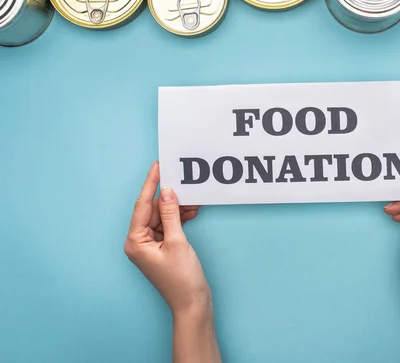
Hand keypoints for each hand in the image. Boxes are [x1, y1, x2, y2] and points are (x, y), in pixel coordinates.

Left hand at [124, 162, 209, 317]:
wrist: (192, 305)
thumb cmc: (182, 280)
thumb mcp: (177, 242)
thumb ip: (171, 215)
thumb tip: (167, 192)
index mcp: (135, 241)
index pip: (142, 205)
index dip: (151, 184)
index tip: (157, 166)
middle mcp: (138, 242)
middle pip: (152, 210)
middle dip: (168, 197)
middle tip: (181, 179)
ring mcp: (150, 246)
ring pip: (162, 217)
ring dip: (176, 208)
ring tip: (192, 199)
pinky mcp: (161, 248)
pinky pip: (168, 226)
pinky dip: (179, 218)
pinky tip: (191, 211)